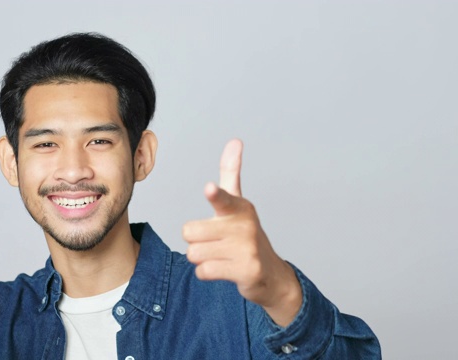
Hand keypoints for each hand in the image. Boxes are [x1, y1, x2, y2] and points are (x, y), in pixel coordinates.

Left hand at [183, 140, 301, 326]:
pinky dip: (207, 273)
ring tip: (221, 256)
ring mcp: (246, 250)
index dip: (215, 194)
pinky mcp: (246, 271)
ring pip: (194, 253)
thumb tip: (235, 141)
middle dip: (195, 240)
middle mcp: (244, 226)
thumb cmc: (245, 234)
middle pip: (189, 232)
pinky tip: (224, 269)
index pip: (223, 198)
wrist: (270, 274)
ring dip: (201, 258)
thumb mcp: (238, 203)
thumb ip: (231, 173)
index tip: (209, 188)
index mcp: (239, 207)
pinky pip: (204, 271)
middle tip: (215, 242)